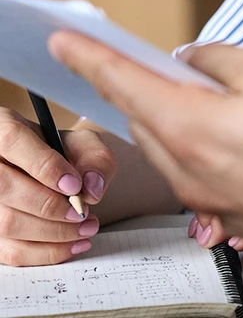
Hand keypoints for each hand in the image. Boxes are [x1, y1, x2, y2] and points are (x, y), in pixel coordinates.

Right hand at [0, 107, 115, 264]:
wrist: (48, 170)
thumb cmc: (62, 153)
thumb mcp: (83, 143)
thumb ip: (95, 158)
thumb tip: (92, 187)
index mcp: (3, 128)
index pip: (14, 142)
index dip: (44, 166)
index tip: (74, 185)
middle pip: (6, 187)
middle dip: (51, 206)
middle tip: (83, 214)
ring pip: (6, 223)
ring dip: (52, 233)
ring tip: (86, 229)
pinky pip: (9, 252)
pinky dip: (44, 253)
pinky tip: (71, 245)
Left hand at [48, 35, 242, 270]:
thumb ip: (225, 59)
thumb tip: (197, 61)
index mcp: (190, 128)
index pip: (123, 83)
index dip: (91, 57)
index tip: (68, 43)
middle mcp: (192, 173)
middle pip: (149, 117)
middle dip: (151, 84)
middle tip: (172, 60)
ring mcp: (216, 201)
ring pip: (178, 146)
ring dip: (186, 114)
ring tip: (233, 92)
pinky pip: (208, 171)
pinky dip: (214, 142)